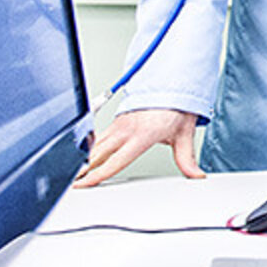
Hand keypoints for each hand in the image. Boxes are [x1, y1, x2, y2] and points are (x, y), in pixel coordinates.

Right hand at [74, 108, 203, 186]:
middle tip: (70, 184)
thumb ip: (187, 159)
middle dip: (82, 170)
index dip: (97, 174)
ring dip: (83, 159)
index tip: (84, 184)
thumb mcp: (184, 135)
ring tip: (71, 174)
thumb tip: (196, 175)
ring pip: (95, 145)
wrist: (174, 82)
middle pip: (98, 154)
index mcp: (141, 136)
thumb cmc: (177, 106)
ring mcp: (119, 124)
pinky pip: (99, 136)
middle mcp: (126, 130)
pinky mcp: (118, 120)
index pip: (114, 161)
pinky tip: (82, 156)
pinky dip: (89, 147)